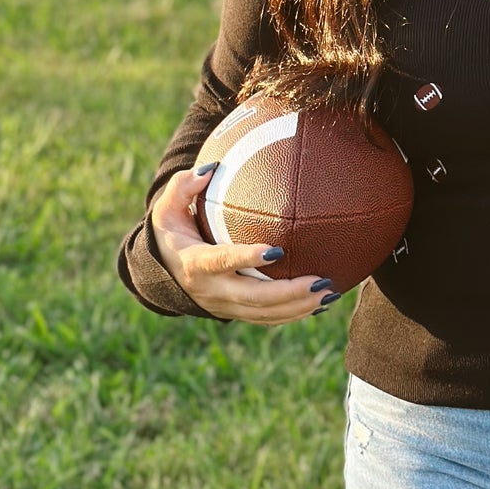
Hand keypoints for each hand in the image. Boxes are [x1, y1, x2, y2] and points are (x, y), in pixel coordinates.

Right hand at [149, 165, 334, 323]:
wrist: (160, 273)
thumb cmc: (171, 233)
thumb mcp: (167, 209)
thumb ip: (183, 187)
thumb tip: (210, 169)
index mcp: (196, 263)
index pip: (223, 261)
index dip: (247, 258)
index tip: (277, 250)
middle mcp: (212, 289)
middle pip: (253, 297)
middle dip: (287, 293)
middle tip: (320, 281)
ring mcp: (224, 305)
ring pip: (263, 313)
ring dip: (297, 307)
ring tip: (329, 294)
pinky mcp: (234, 312)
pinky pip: (266, 318)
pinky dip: (293, 314)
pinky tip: (320, 304)